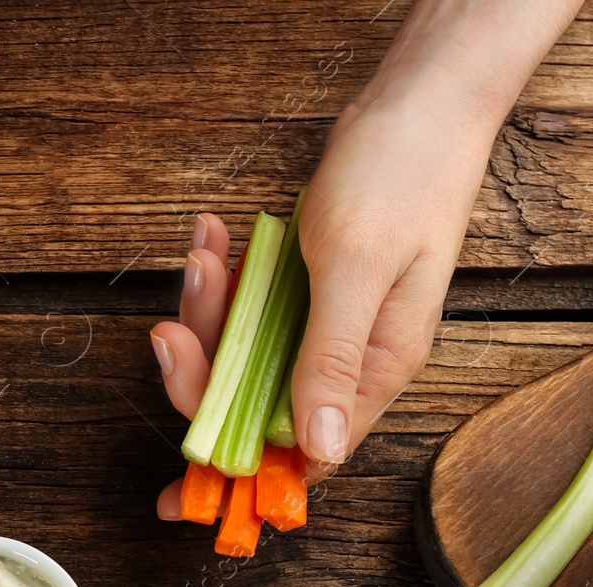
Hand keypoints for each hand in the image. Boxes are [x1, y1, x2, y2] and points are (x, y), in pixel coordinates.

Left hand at [150, 0, 582, 520]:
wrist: (423, 96)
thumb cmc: (402, 174)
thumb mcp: (359, 270)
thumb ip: (332, 360)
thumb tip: (317, 454)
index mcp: (377, 370)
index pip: (302, 453)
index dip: (242, 471)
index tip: (179, 485)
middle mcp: (354, 357)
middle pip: (259, 402)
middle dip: (205, 372)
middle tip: (170, 332)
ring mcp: (330, 320)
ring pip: (247, 349)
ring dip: (209, 310)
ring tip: (201, 255)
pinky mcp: (313, 284)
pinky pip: (253, 302)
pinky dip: (224, 275)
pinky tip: (211, 236)